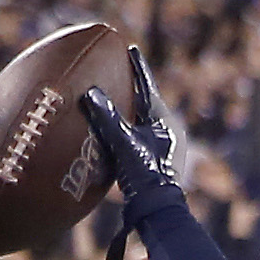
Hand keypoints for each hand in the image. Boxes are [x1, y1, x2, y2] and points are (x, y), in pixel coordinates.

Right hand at [76, 46, 188, 202]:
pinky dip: (126, 125)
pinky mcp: (157, 160)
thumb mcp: (124, 143)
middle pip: (146, 101)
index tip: (130, 49)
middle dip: (132, 85)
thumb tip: (92, 92)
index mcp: (165, 122)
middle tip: (121, 67)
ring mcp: (164, 146)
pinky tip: (116, 126)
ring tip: (117, 92)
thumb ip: (108, 117)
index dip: (137, 69)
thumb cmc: (146, 176)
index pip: (147, 88)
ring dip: (129, 106)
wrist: (160, 211)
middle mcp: (168, 131)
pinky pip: (138, 134)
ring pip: (143, 118)